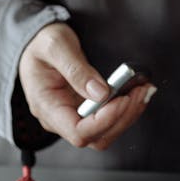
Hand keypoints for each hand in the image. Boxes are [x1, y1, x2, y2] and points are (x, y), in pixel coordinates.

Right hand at [18, 22, 154, 150]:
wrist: (37, 43)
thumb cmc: (40, 44)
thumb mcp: (55, 46)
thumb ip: (76, 69)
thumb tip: (101, 93)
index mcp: (46, 107)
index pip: (78, 131)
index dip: (104, 121)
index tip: (122, 99)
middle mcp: (60, 119)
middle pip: (97, 137)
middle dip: (122, 117)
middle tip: (139, 92)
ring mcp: (74, 117)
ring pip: (107, 132)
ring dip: (129, 114)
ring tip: (142, 90)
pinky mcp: (87, 112)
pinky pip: (110, 121)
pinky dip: (127, 109)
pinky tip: (137, 93)